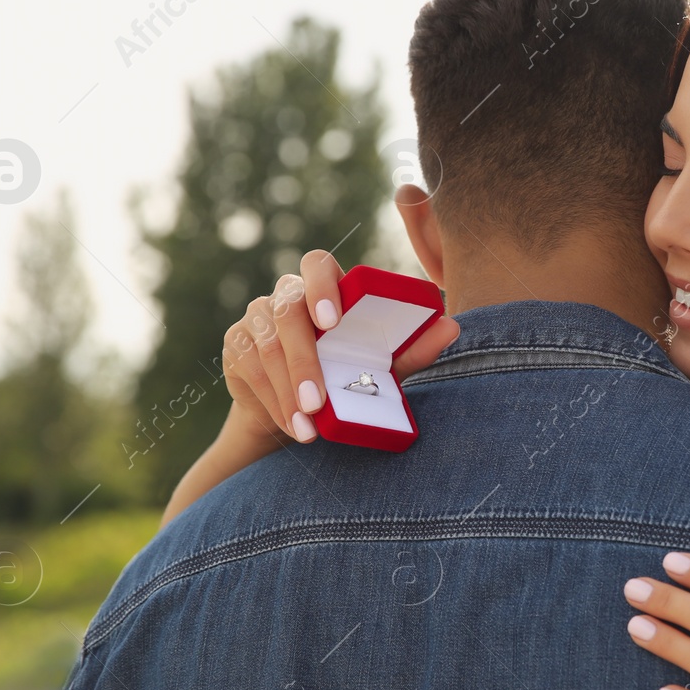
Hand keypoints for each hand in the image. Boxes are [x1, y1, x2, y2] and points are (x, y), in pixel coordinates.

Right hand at [220, 250, 459, 443]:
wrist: (298, 413)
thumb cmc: (347, 377)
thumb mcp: (381, 366)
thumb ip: (412, 347)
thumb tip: (452, 326)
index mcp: (325, 289)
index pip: (317, 263)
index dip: (321, 285)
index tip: (332, 321)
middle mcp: (286, 296)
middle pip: (287, 310)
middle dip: (303, 359)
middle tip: (318, 400)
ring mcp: (256, 319)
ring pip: (267, 347)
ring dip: (289, 390)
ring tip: (310, 425)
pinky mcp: (236, 346)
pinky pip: (251, 370)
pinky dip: (274, 402)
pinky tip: (294, 426)